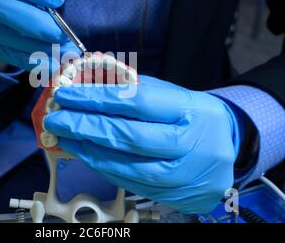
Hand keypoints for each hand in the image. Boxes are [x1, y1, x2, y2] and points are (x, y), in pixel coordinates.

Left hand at [44, 75, 240, 213]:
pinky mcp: (177, 196)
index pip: (136, 102)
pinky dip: (103, 168)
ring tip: (65, 138)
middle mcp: (191, 145)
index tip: (68, 95)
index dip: (97, 99)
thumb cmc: (193, 115)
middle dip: (85, 127)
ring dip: (88, 151)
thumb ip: (133, 92)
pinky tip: (86, 154)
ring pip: (126, 166)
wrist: (228, 147)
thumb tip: (88, 89)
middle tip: (56, 118)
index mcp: (191, 110)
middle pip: (128, 137)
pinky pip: (130, 183)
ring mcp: (185, 176)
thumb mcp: (171, 95)